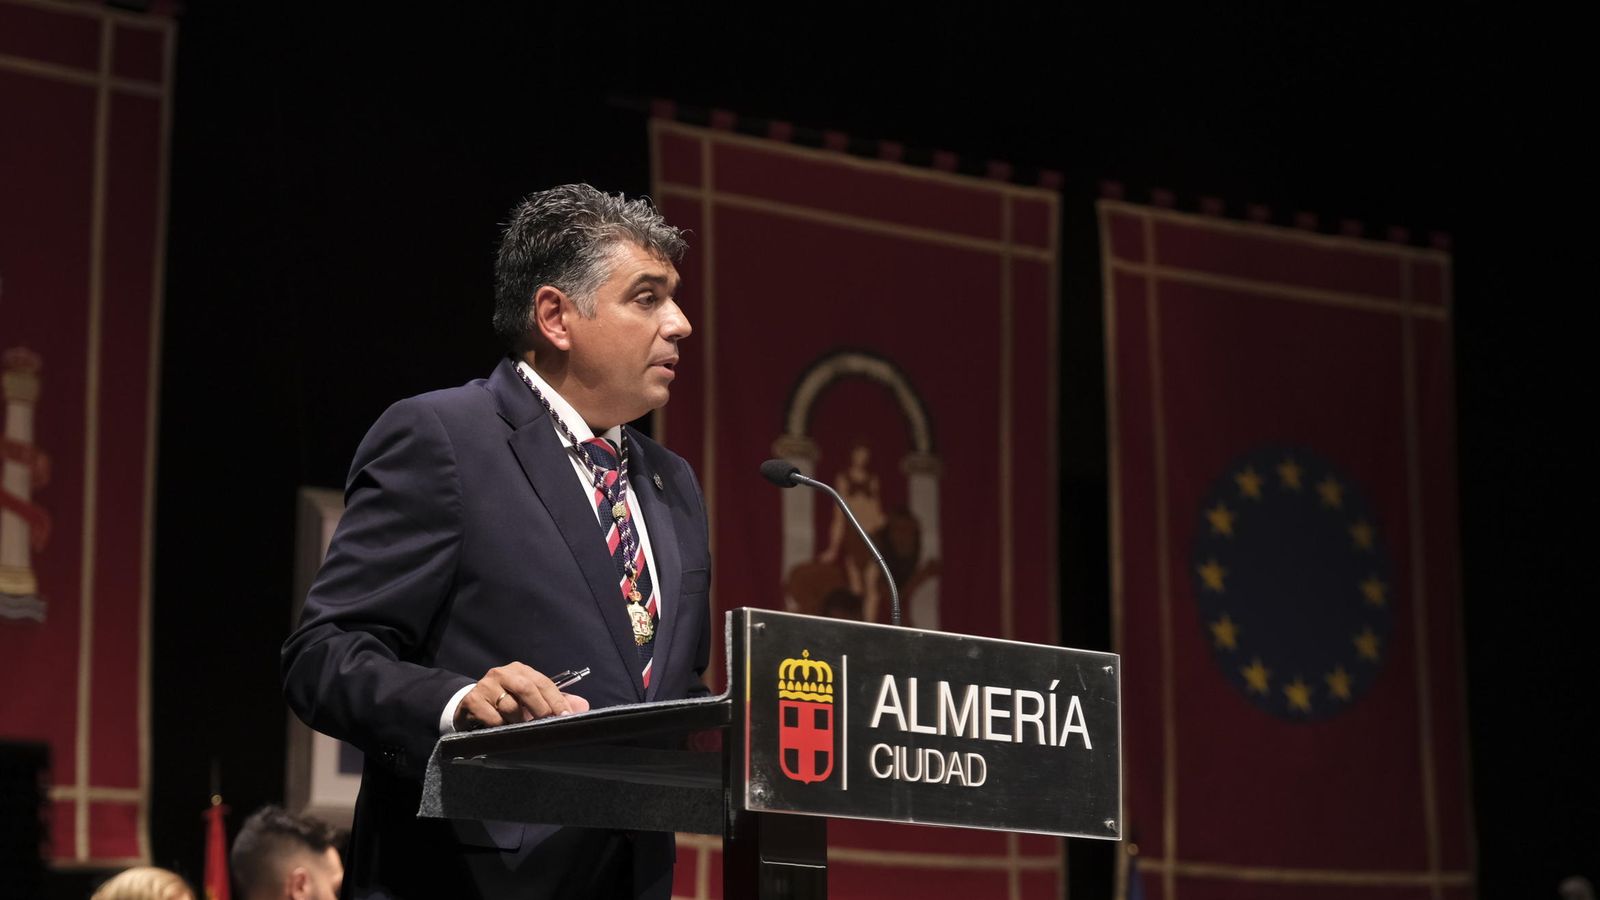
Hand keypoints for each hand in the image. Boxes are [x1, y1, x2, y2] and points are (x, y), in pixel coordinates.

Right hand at [454, 662, 591, 730]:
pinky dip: (501, 726)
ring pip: (509, 706)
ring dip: (519, 721)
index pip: (543, 682)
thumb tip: (582, 706)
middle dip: (540, 708)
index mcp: (520, 670)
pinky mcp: (472, 701)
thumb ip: (556, 702)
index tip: (565, 715)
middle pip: (526, 688)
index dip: (556, 700)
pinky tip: (502, 728)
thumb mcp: (530, 700)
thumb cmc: (506, 702)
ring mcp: (485, 686)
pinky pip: (492, 717)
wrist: (470, 707)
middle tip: (547, 723)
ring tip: (521, 728)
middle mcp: (502, 674)